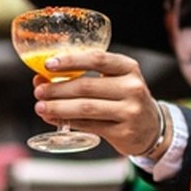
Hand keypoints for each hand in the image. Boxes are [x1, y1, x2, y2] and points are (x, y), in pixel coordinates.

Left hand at [32, 51, 161, 156]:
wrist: (152, 128)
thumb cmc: (124, 99)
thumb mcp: (113, 81)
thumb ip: (82, 76)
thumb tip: (41, 78)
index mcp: (128, 67)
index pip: (97, 59)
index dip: (70, 61)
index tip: (48, 65)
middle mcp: (132, 87)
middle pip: (86, 86)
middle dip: (57, 89)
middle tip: (39, 91)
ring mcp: (130, 111)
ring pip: (86, 108)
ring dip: (59, 108)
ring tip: (41, 107)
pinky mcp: (123, 132)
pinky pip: (89, 126)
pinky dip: (67, 122)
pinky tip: (53, 119)